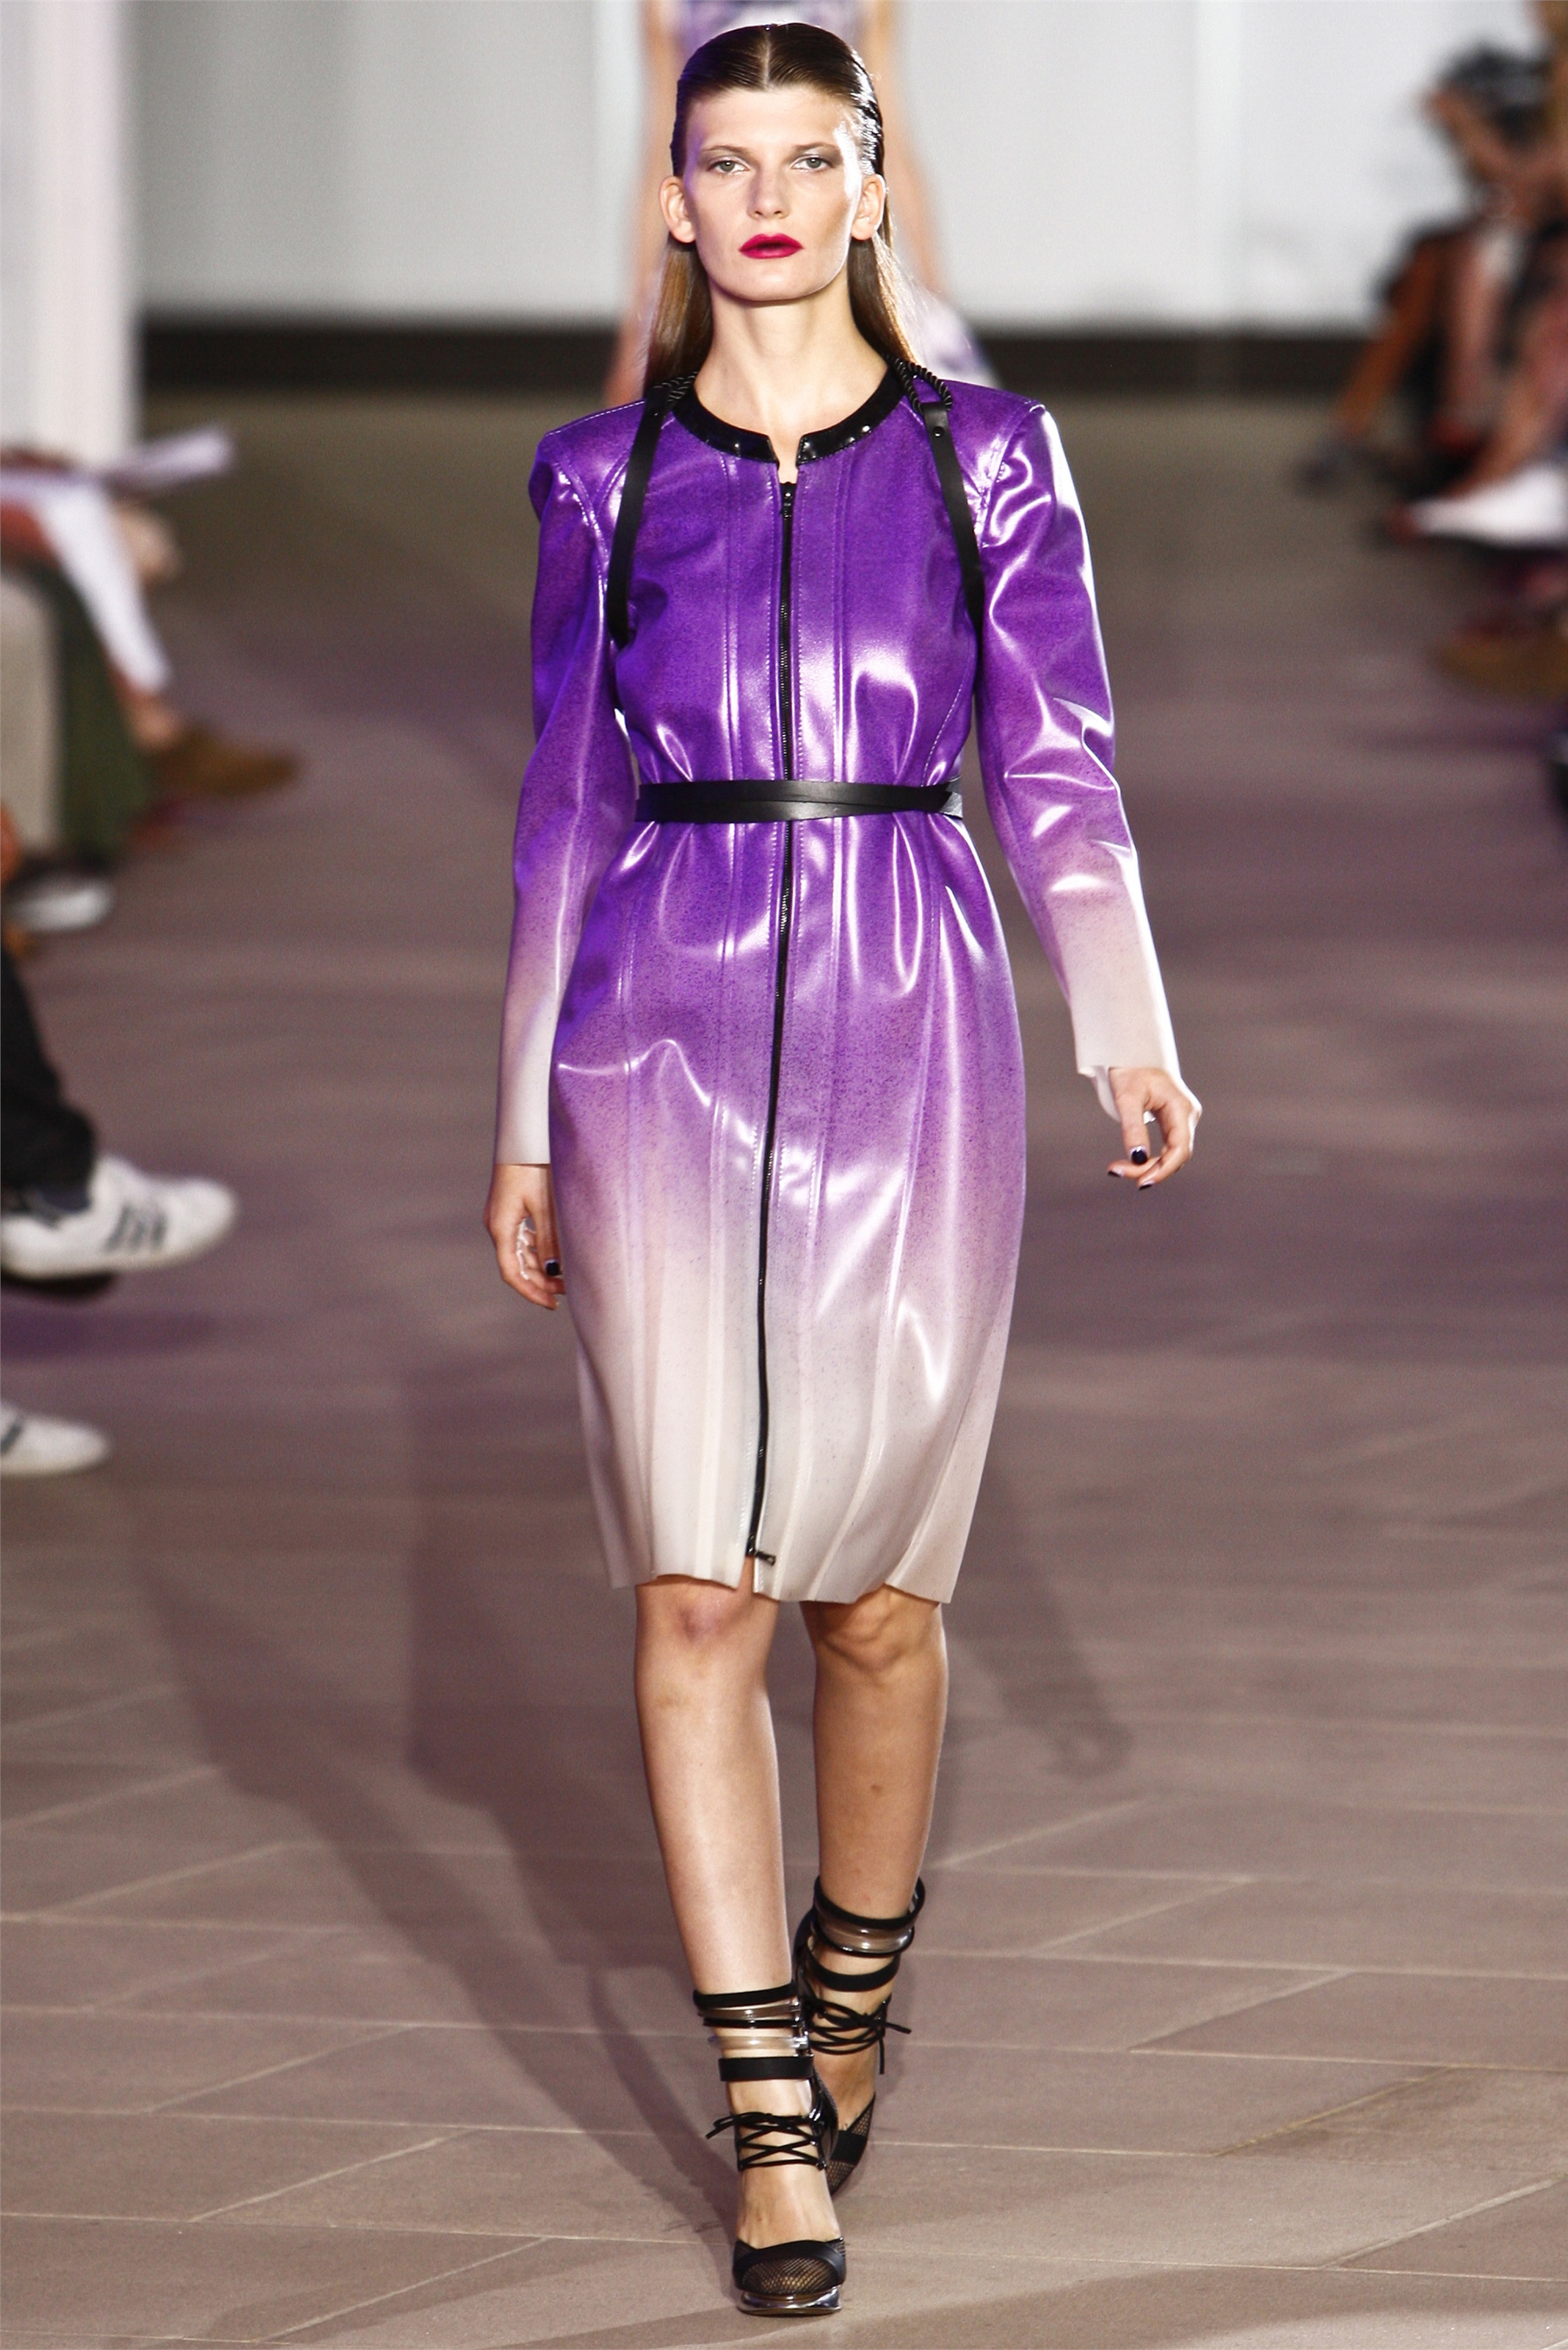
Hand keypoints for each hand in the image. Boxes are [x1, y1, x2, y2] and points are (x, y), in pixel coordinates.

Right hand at [485, 1162, 565, 1307]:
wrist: (524, 1137)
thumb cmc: (533, 1168)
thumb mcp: (545, 1205)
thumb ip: (549, 1239)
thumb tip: (554, 1271)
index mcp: (501, 1227)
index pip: (512, 1272)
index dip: (531, 1291)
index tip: (551, 1303)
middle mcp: (498, 1225)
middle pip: (516, 1265)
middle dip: (540, 1281)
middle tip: (566, 1292)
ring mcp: (502, 1217)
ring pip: (520, 1253)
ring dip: (540, 1267)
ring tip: (565, 1277)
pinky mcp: (511, 1208)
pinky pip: (523, 1238)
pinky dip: (538, 1251)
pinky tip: (555, 1255)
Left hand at [1106, 1067, 1200, 1188]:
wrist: (1132, 1053)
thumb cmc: (1129, 1070)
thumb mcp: (1127, 1099)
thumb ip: (1133, 1128)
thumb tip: (1137, 1160)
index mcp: (1182, 1108)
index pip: (1180, 1149)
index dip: (1164, 1170)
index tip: (1141, 1182)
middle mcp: (1188, 1116)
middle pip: (1176, 1156)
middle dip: (1149, 1169)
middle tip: (1116, 1171)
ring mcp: (1183, 1120)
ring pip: (1171, 1155)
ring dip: (1148, 1166)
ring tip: (1118, 1168)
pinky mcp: (1174, 1122)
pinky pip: (1166, 1148)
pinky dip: (1149, 1159)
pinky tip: (1130, 1163)